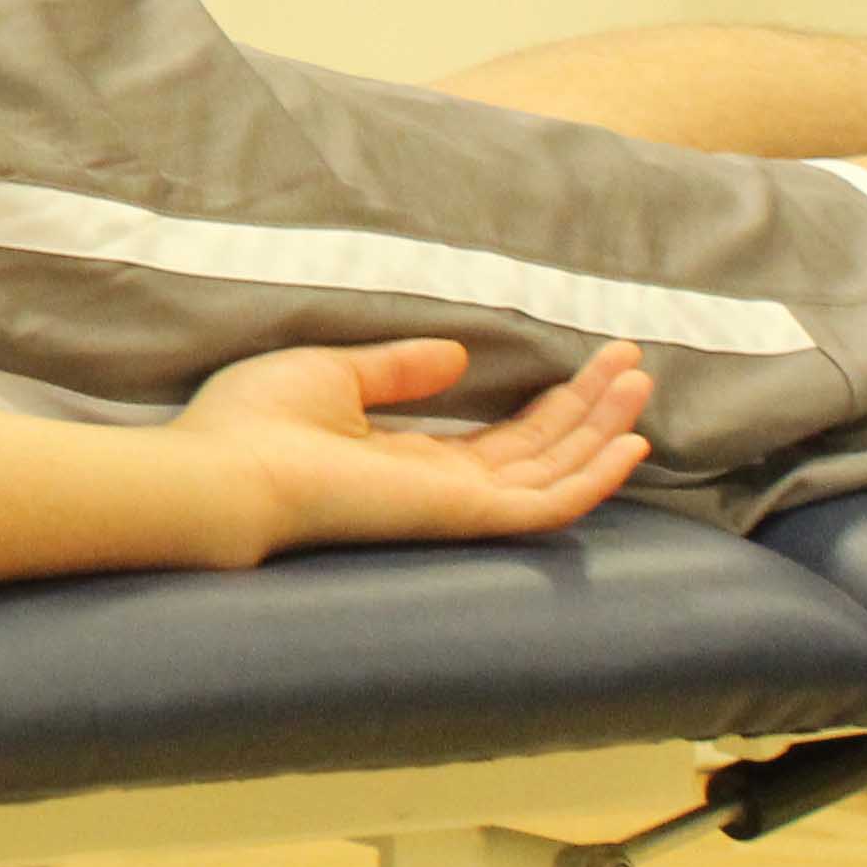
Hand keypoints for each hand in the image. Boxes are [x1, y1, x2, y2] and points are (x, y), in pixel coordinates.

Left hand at [179, 337, 652, 557]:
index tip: (590, 362)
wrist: (224, 472)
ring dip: (603, 429)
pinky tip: (631, 443)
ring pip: (554, 470)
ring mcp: (456, 503)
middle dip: (589, 408)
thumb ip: (398, 369)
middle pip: (539, 450)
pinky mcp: (462, 512)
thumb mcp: (332, 375)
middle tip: (634, 363)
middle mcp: (440, 486)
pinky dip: (593, 478)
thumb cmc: (254, 425)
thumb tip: (457, 353)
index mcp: (405, 459)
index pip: (499, 439)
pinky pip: (546, 503)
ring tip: (642, 383)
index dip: (548, 404)